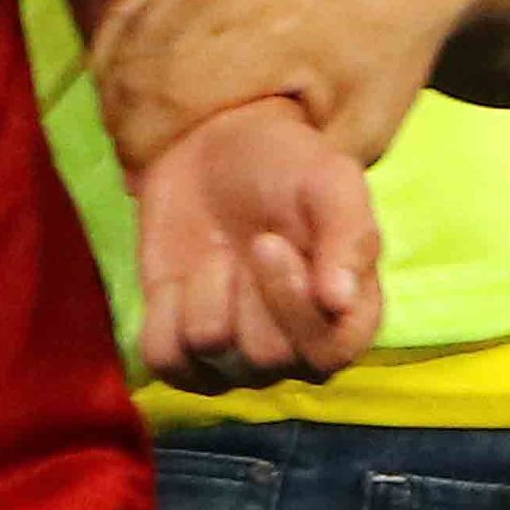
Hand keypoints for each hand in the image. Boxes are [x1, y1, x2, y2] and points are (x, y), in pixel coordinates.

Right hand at [85, 0, 481, 173]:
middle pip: (132, 69)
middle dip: (122, 126)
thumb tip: (220, 206)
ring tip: (134, 130)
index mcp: (262, 31)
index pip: (162, 100)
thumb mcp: (359, 137)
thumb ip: (291, 174)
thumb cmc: (382, 64)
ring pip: (121, 36)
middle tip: (136, 165)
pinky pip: (130, 7)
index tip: (145, 185)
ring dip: (115, 90)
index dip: (141, 150)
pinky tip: (136, 85)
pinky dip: (121, 51)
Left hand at [135, 99, 386, 392]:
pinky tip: (178, 280)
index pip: (327, 353)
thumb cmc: (286, 167)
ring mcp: (239, 357)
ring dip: (203, 290)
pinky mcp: (184, 350)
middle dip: (246, 287)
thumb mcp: (330, 180)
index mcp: (349, 317)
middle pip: (267, 356)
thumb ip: (348, 234)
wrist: (213, 148)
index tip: (268, 240)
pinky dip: (161, 314)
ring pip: (210, 352)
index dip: (291, 302)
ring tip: (218, 253)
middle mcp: (297, 349)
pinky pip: (164, 361)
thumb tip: (339, 301)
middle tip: (250, 238)